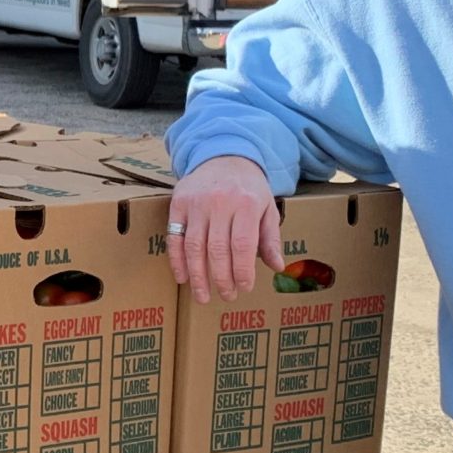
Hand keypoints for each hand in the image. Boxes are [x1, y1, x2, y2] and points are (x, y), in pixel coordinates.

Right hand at [168, 155, 283, 305]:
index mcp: (246, 204)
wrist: (224, 156)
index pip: (243, 245)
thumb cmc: (249, 188)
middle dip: (221, 278)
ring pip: (194, 246)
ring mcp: (196, 203)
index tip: (244, 288)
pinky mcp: (178, 203)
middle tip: (227, 296)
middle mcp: (220, 202)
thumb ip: (270, 238)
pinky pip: (175, 237)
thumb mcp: (267, 208)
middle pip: (218, 249)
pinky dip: (177, 260)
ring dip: (198, 276)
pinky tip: (183, 277)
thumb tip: (277, 267)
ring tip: (203, 296)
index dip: (242, 271)